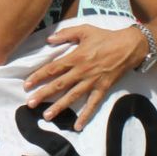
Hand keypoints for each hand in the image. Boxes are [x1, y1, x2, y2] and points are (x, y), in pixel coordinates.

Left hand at [24, 24, 144, 131]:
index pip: (53, 68)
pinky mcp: (102, 88)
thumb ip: (66, 33)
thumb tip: (49, 39)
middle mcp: (81, 71)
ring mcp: (92, 81)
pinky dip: (85, 115)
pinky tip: (77, 126)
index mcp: (76, 57)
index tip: (27, 84)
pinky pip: (93, 104)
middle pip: (59, 84)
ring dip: (59, 106)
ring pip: (72, 96)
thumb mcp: (85, 29)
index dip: (38, 76)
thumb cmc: (106, 37)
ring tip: (46, 116)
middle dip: (43, 94)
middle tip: (30, 103)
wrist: (129, 46)